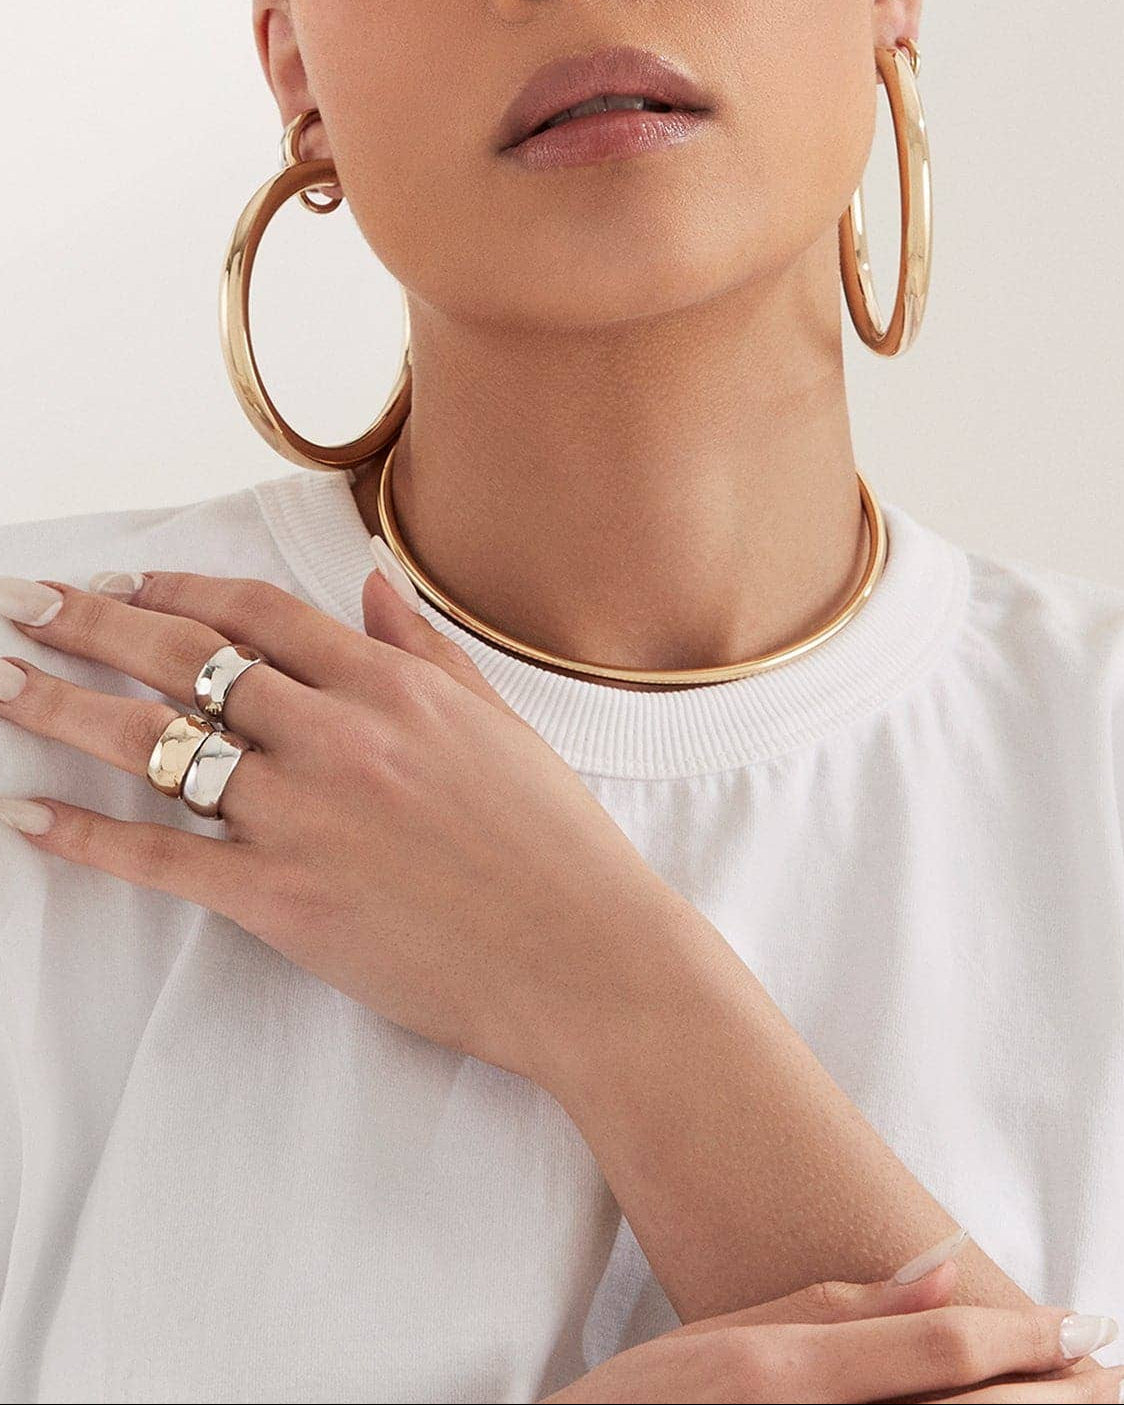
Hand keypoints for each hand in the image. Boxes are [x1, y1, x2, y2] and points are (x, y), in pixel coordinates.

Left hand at [0, 567, 693, 1083]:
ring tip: (0, 681)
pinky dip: (85, 838)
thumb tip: (370, 588)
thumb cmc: (558, 845)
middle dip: (91, 622)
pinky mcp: (284, 900)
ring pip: (155, 746)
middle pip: (186, 659)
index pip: (258, 613)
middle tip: (25, 602)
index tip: (126, 581)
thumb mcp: (502, 726)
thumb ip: (426, 651)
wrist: (586, 957)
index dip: (178, 588)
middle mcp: (338, 735)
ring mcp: (305, 816)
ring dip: (62, 707)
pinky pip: (161, 859)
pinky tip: (28, 816)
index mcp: (394, 686)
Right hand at [541, 1259, 1123, 1403]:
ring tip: (1073, 1394)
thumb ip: (834, 1308)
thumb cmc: (642, 1403)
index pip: (939, 1354)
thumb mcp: (724, 1336)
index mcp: (787, 1375)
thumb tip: (936, 1271)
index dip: (1023, 1339)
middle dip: (1050, 1389)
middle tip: (1102, 1368)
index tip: (1079, 1325)